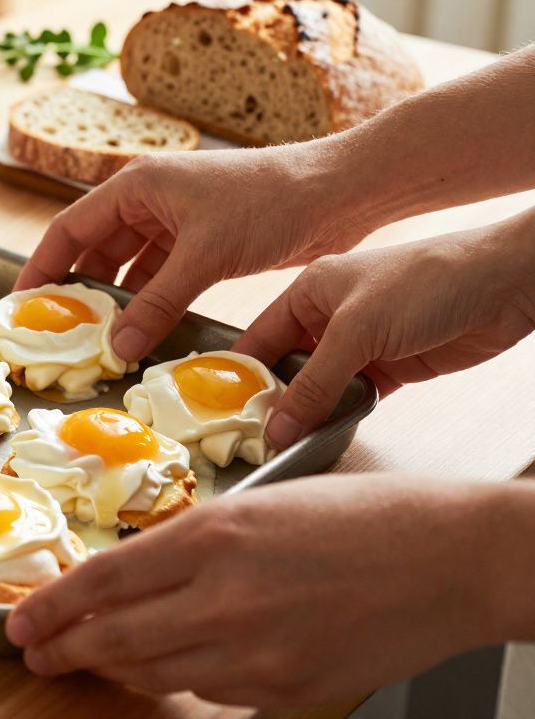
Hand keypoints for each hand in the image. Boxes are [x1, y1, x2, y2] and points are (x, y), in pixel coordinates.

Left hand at [5, 474, 528, 706]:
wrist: (452, 558)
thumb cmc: (363, 518)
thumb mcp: (260, 507)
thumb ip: (192, 548)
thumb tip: (133, 581)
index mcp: (213, 536)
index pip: (102, 580)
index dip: (50, 606)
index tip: (20, 620)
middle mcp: (224, 598)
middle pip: (114, 638)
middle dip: (63, 650)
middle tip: (35, 655)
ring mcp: (256, 653)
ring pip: (154, 673)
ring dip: (113, 669)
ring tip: (88, 662)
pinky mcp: (286, 690)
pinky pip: (210, 693)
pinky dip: (179, 680)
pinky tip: (165, 670)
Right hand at [15, 143, 371, 361]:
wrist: (338, 193)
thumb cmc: (269, 202)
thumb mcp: (206, 255)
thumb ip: (158, 302)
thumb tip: (118, 347)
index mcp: (135, 185)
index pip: (68, 229)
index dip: (41, 268)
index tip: (20, 305)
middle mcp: (148, 200)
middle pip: (94, 250)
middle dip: (77, 292)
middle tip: (56, 334)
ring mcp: (176, 222)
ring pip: (128, 268)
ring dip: (117, 303)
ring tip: (96, 342)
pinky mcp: (203, 243)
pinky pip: (160, 278)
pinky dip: (150, 304)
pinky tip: (142, 334)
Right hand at [234, 215, 534, 448]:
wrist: (505, 285)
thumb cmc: (428, 281)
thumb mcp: (357, 330)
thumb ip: (314, 384)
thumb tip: (277, 427)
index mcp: (308, 293)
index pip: (258, 339)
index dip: (237, 376)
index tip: (219, 412)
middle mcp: (329, 318)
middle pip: (285, 368)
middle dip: (270, 401)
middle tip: (250, 438)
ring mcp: (360, 344)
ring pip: (319, 388)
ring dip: (307, 413)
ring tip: (284, 444)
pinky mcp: (390, 368)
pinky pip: (352, 398)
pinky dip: (340, 416)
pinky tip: (326, 433)